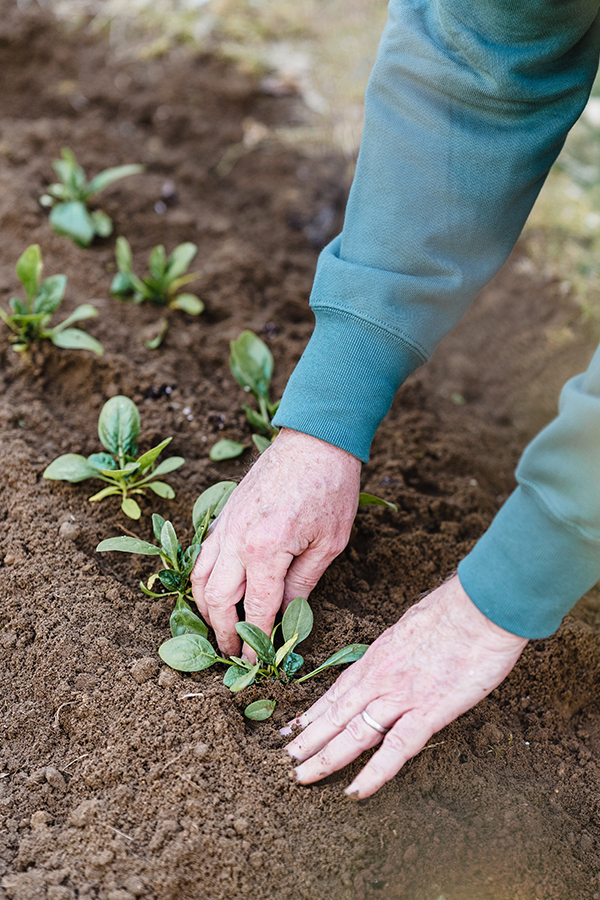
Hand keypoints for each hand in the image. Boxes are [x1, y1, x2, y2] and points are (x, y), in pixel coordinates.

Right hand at [191, 428, 360, 657]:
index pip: (255, 610)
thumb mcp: (330, 542)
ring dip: (205, 609)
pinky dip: (204, 579)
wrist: (315, 439)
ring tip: (219, 629)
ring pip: (200, 578)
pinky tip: (216, 591)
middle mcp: (237, 540)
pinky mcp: (223, 514)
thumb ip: (304, 582)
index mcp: (266, 550)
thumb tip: (289, 615)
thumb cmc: (331, 487)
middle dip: (222, 633)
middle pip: (216, 600)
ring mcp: (225, 525)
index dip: (255, 641)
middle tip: (232, 654)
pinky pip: (203, 555)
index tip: (256, 664)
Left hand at [282, 575, 526, 797]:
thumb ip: (400, 647)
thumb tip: (398, 654)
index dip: (314, 713)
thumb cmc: (455, 610)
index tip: (294, 729)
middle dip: (308, 740)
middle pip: (336, 714)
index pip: (337, 691)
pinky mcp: (429, 711)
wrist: (482, 606)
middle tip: (284, 760)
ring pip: (354, 733)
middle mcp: (381, 678)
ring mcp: (402, 696)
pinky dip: (374, 773)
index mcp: (378, 657)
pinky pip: (396, 749)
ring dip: (326, 758)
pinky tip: (355, 791)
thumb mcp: (412, 625)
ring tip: (302, 777)